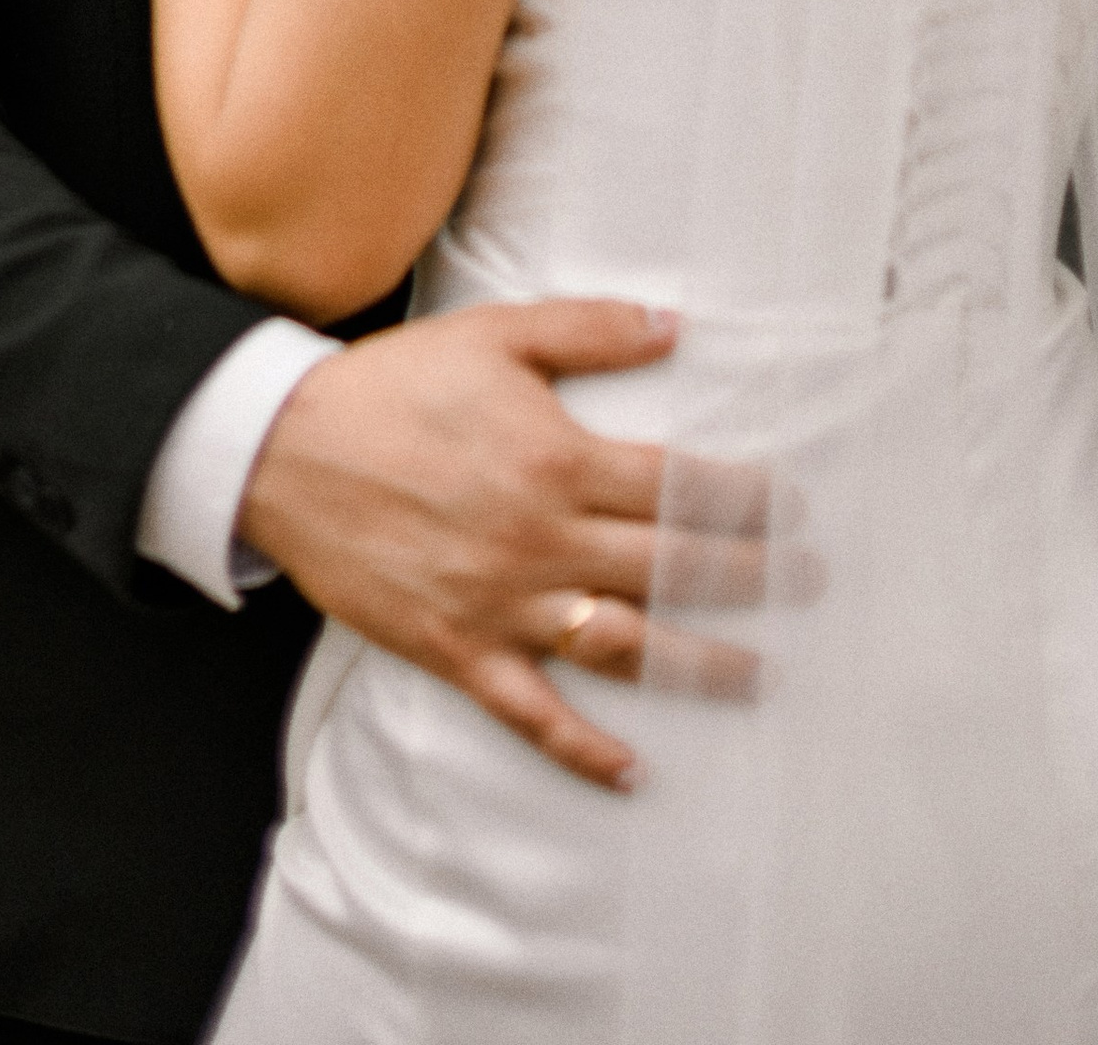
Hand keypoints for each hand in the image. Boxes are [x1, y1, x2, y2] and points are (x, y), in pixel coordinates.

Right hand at [237, 301, 767, 792]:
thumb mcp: (495, 335)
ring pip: (621, 647)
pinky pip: (531, 712)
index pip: (676, 489)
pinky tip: (631, 771)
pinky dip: (582, 747)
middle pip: (667, 568)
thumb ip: (589, 330)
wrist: (286, 450)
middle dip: (749, 576)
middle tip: (810, 583)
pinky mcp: (458, 650)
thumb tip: (673, 326)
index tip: (793, 507)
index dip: (744, 500)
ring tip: (758, 674)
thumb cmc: (393, 385)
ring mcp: (502, 605)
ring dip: (696, 664)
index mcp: (558, 462)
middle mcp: (542, 541)